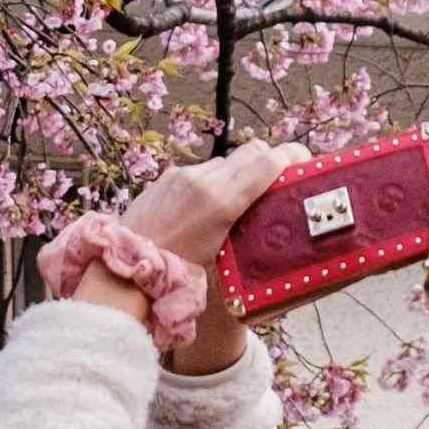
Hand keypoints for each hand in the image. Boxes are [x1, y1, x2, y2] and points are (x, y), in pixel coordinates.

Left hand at [123, 142, 286, 376]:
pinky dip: (213, 181)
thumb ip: (245, 233)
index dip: (291, 157)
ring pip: (225, 162)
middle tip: (279, 181)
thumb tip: (267, 231)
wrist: (124, 270)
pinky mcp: (165, 177)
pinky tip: (208, 207)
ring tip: (241, 202)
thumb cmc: (175, 276)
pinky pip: (201, 171)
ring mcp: (181, 175)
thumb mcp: (221, 260)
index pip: (266, 162)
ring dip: (239, 174)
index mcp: (220, 201)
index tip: (304, 162)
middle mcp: (202, 179)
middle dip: (269, 162)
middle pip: (250, 152)